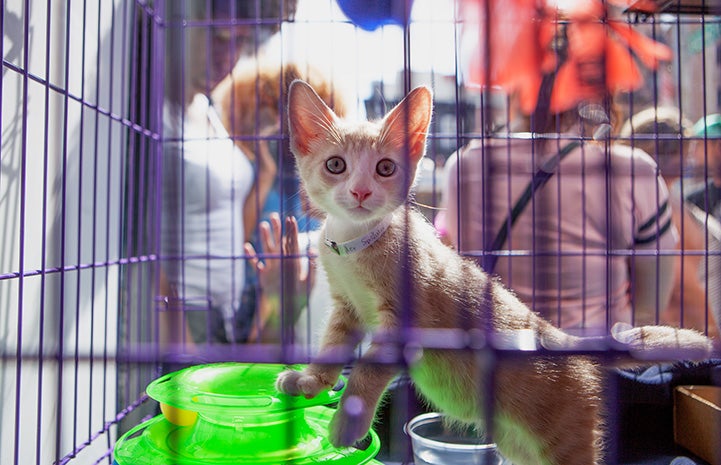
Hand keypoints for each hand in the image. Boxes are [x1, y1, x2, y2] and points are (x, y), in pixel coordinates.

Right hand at [245, 213, 315, 339]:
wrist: (288, 312)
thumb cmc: (300, 299)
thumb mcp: (308, 284)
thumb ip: (311, 269)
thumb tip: (313, 253)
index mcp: (294, 263)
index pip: (292, 243)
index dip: (291, 231)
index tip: (291, 218)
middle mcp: (282, 263)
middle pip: (279, 242)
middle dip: (277, 229)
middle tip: (274, 215)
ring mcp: (272, 268)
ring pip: (268, 249)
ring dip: (265, 238)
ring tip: (263, 225)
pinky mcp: (263, 276)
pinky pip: (255, 264)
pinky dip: (251, 256)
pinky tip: (247, 246)